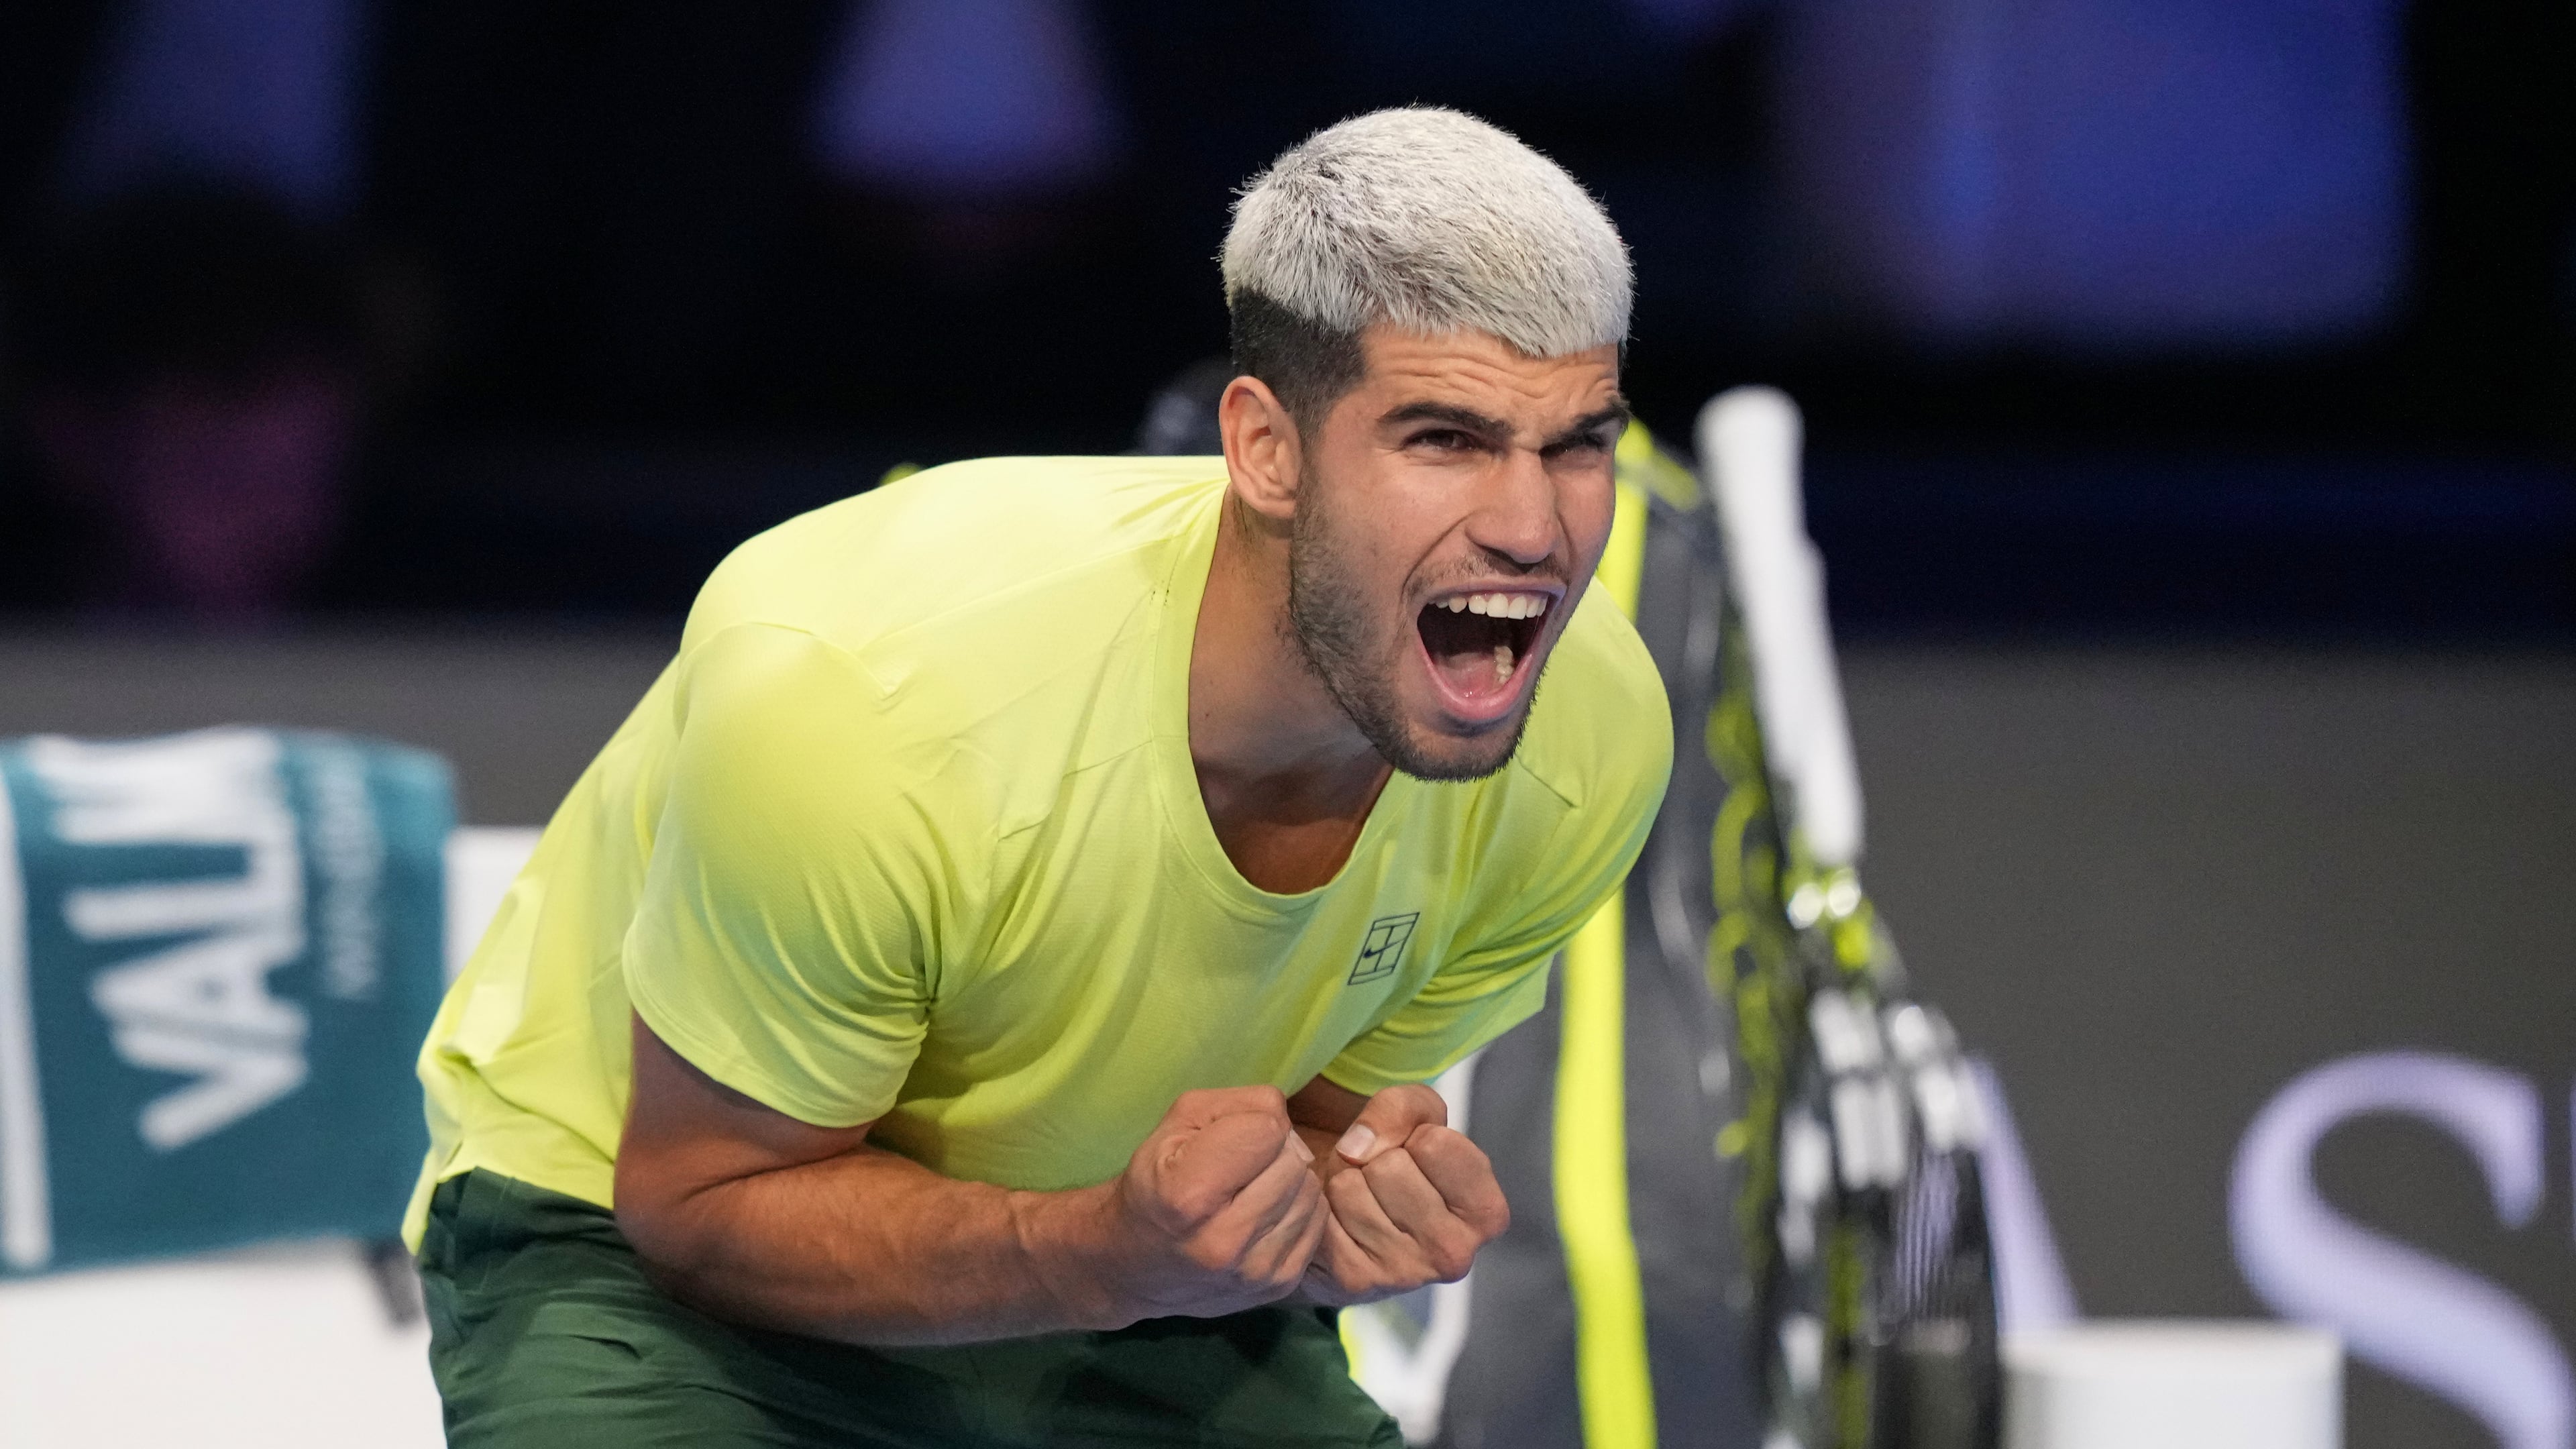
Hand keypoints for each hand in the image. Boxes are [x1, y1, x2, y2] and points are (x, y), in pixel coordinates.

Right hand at [1103, 1087, 1327, 1320]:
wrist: (1135, 1265)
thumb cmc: (1156, 1183)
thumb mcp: (1176, 1126)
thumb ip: (1236, 1105)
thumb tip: (1285, 1120)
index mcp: (1188, 1195)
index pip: (1267, 1130)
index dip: (1250, 1124)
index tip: (1226, 1141)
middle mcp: (1224, 1241)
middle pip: (1293, 1161)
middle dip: (1273, 1152)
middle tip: (1241, 1165)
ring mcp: (1255, 1271)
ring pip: (1310, 1192)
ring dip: (1288, 1182)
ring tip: (1250, 1190)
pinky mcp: (1279, 1286)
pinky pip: (1317, 1223)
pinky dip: (1296, 1210)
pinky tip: (1263, 1215)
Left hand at [1300, 1084, 1508, 1305]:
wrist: (1349, 1213)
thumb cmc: (1400, 1160)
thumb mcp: (1419, 1117)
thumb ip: (1402, 1108)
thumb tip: (1356, 1150)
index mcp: (1486, 1213)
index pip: (1435, 1144)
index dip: (1415, 1135)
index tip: (1416, 1154)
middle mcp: (1454, 1253)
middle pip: (1389, 1167)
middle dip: (1375, 1158)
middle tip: (1380, 1180)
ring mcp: (1405, 1274)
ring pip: (1350, 1187)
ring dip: (1346, 1180)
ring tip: (1361, 1198)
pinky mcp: (1355, 1280)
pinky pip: (1322, 1214)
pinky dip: (1323, 1206)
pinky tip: (1340, 1222)